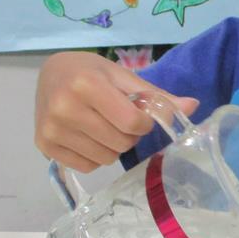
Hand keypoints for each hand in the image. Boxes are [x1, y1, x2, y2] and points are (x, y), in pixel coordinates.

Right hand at [35, 51, 197, 172]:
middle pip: (121, 143)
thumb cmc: (90, 71)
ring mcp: (52, 130)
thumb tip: (193, 107)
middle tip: (118, 119)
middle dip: (129, 135)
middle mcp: (65, 108)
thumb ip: (157, 96)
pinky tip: (88, 136)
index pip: (132, 123)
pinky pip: (87, 166)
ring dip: (113, 147)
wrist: (50, 72)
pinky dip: (95, 156)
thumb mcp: (124, 76)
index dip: (144, 122)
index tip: (137, 112)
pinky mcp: (44, 146)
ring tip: (103, 126)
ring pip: (106, 159)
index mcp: (87, 85)